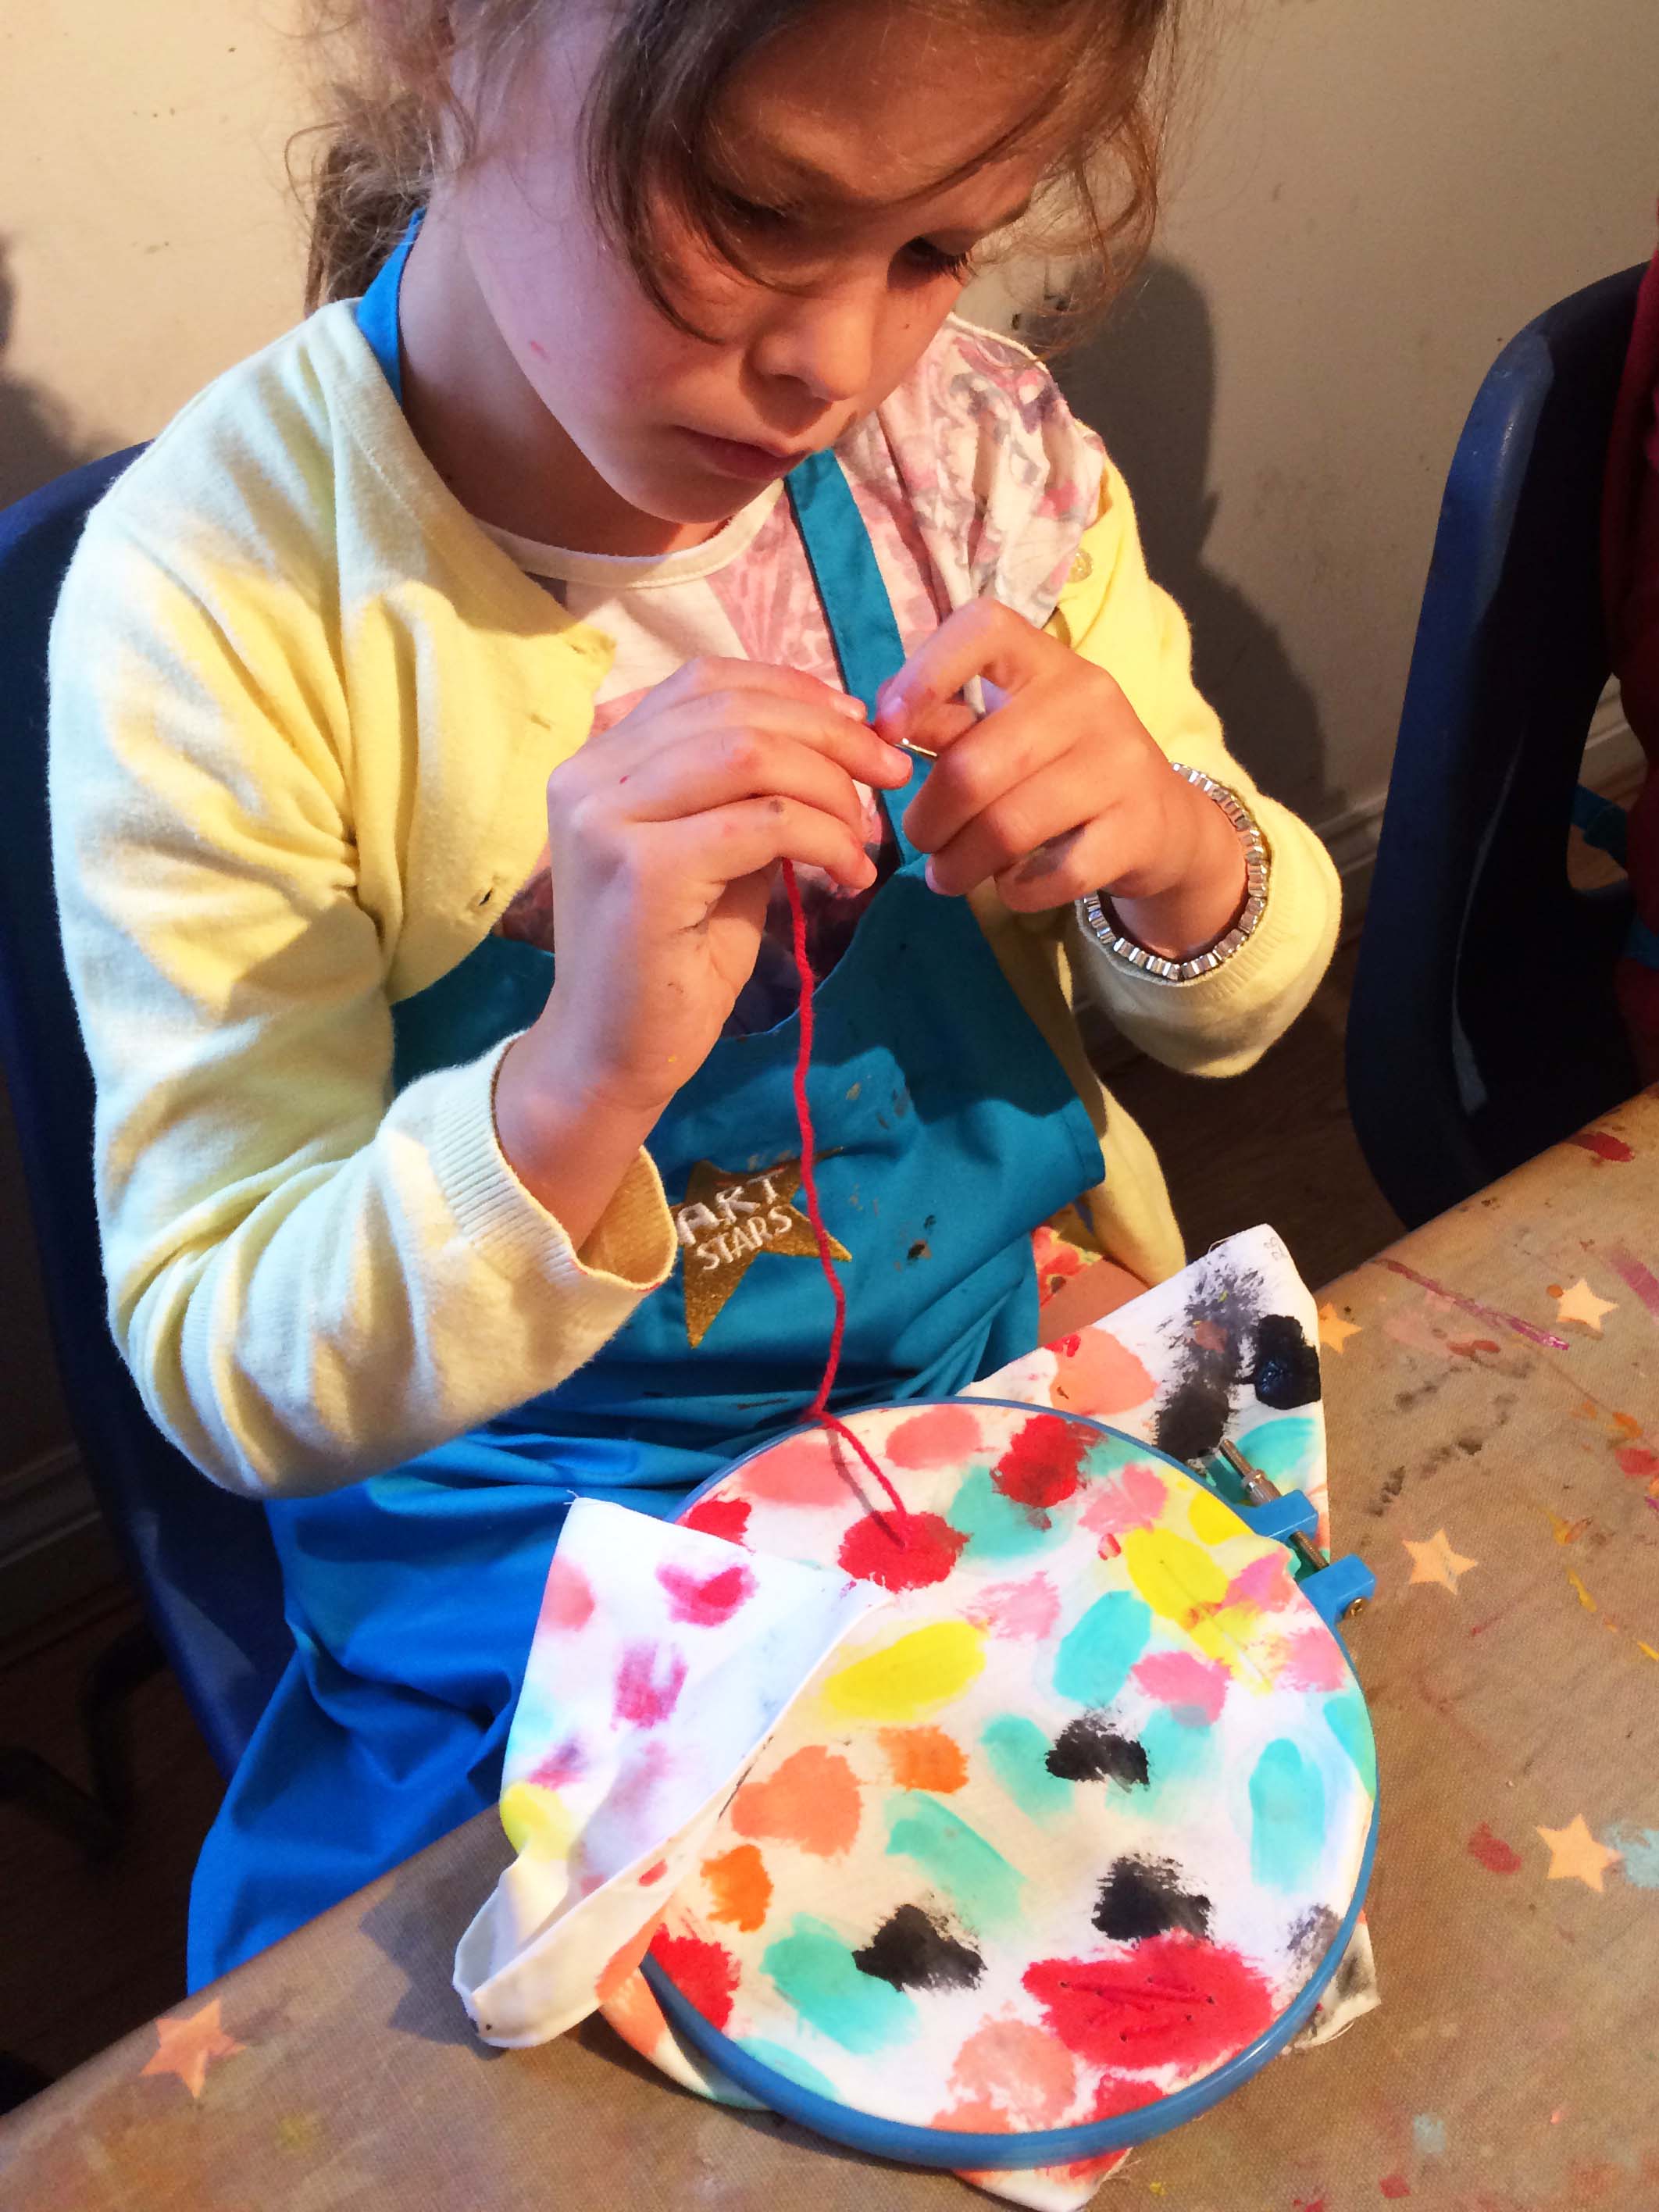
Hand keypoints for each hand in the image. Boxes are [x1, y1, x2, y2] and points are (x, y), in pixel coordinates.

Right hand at [495, 659, 910, 1236]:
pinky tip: (849, 875)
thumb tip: (838, 733)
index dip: (792, 689)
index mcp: (601, 759)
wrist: (613, 1057)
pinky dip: (823, 839)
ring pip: (748, 755)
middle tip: (890, 773)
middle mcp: (589, 774)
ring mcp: (605, 819)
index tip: (859, 722)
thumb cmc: (670, 962)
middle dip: (831, 734)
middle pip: (732, 710)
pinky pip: (759, 823)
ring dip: (830, 787)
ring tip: (867, 833)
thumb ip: (749, 792)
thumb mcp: (716, 853)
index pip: (705, 681)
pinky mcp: (640, 871)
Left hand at [873, 601, 1245, 956]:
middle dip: (928, 820)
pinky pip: (1053, 874)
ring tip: (946, 876)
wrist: (1160, 822)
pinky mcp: (1138, 828)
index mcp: (1045, 661)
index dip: (924, 675)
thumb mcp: (1007, 729)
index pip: (984, 629)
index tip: (888, 731)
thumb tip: (874, 724)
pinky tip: (1010, 886)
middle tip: (920, 842)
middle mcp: (1089, 698)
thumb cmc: (1060, 767)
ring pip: (1008, 827)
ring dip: (960, 865)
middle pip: (974, 767)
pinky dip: (1016, 892)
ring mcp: (1120, 762)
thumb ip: (944, 719)